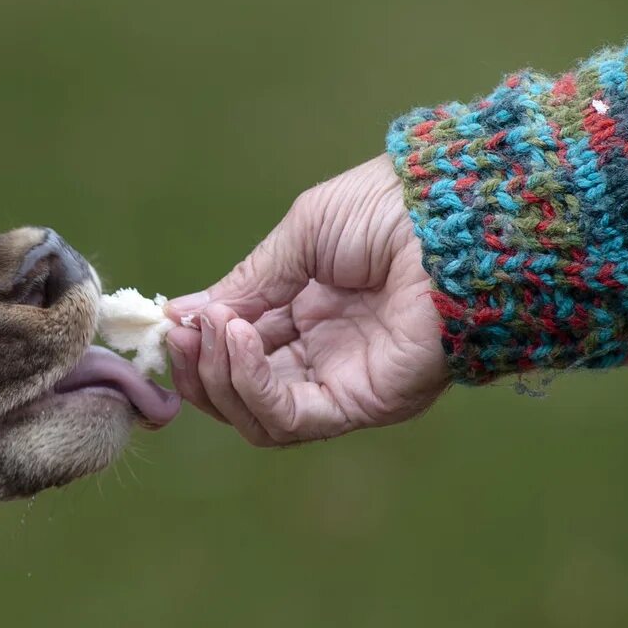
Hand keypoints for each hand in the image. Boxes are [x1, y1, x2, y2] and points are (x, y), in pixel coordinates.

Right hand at [164, 156, 446, 446]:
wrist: (459, 216)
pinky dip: (252, 386)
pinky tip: (240, 341)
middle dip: (199, 368)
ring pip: (257, 416)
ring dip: (219, 379)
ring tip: (213, 332)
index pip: (239, 348)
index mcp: (311, 311)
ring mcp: (344, 383)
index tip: (168, 323)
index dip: (199, 341)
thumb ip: (247, 283)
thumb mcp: (302, 235)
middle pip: (240, 392)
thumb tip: (181, 317)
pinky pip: (290, 417)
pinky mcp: (364, 403)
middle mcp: (326, 355)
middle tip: (179, 335)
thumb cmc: (391, 210)